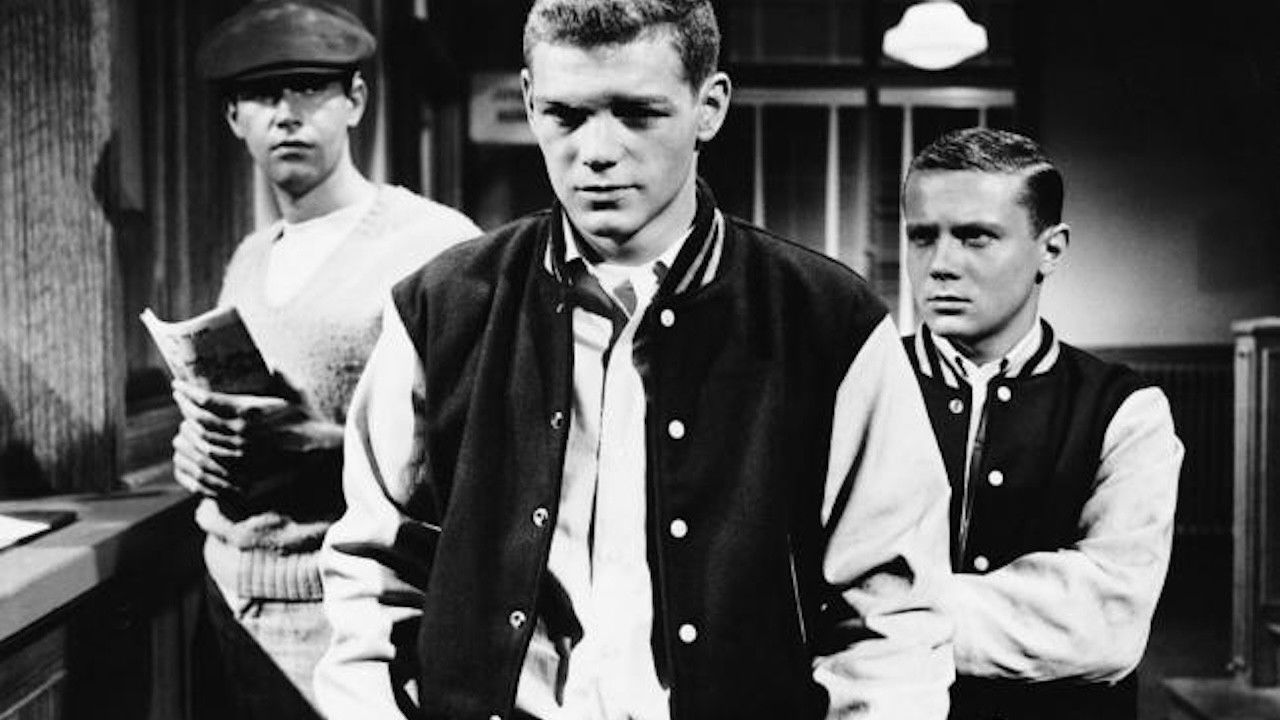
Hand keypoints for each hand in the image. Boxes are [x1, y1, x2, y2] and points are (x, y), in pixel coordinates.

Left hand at [169, 379, 337, 497]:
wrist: (320, 451)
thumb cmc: (308, 420)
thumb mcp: (294, 392)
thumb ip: (278, 375)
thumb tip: (269, 360)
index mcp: (248, 411)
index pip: (207, 401)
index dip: (188, 393)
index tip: (178, 384)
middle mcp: (239, 433)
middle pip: (200, 420)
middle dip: (186, 407)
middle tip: (181, 396)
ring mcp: (239, 453)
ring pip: (203, 441)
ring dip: (190, 427)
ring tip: (187, 416)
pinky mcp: (243, 468)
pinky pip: (211, 458)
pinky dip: (199, 448)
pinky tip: (198, 441)